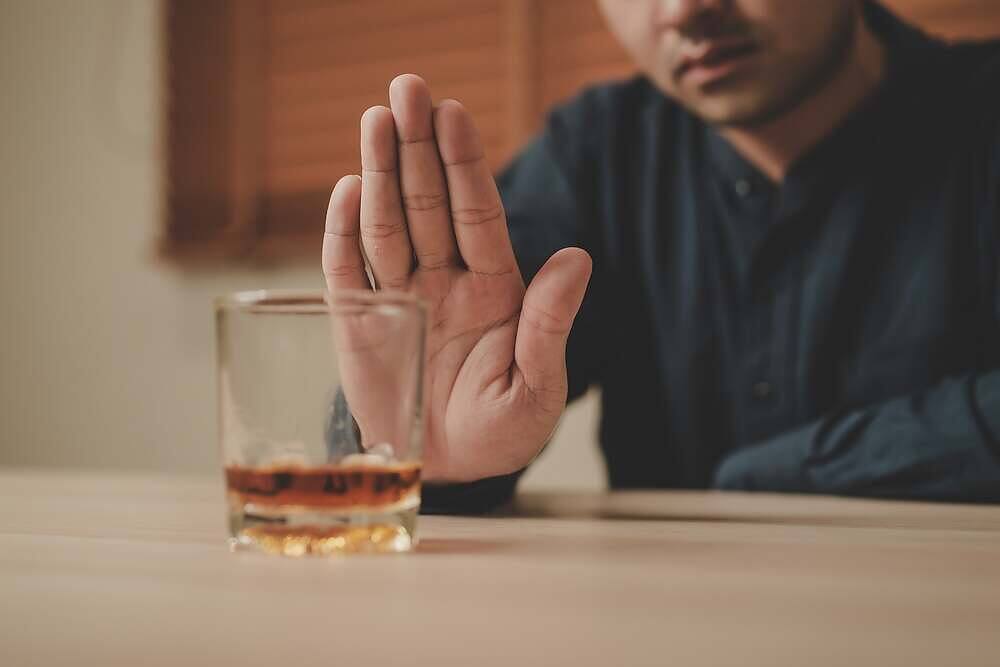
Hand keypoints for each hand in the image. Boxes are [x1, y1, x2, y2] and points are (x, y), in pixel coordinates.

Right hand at [322, 74, 591, 481]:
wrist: (447, 470)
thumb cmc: (501, 431)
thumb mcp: (537, 387)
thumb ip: (549, 324)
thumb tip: (578, 259)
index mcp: (493, 288)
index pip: (477, 213)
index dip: (465, 164)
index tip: (453, 115)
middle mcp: (444, 279)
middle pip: (428, 203)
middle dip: (417, 147)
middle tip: (407, 89)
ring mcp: (399, 296)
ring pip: (387, 224)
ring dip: (378, 173)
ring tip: (375, 119)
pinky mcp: (359, 321)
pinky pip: (349, 269)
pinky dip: (344, 232)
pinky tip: (347, 189)